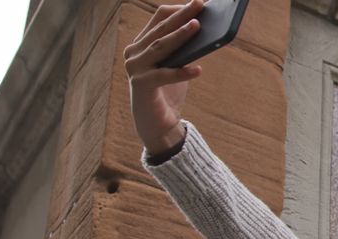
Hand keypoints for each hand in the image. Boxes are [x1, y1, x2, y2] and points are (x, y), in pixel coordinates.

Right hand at [123, 0, 204, 154]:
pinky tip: (198, 69)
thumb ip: (184, 50)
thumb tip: (203, 30)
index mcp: (140, 45)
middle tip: (200, 3)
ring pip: (161, 47)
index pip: (158, 20)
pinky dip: (182, 72)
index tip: (197, 2)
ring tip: (197, 26)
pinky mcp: (141, 85)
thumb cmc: (168, 93)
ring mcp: (135, 68)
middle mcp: (133, 53)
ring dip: (180, 35)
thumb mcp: (176, 66)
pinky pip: (165, 76)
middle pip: (161, 30)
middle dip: (182, 15)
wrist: (157, 126)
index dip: (177, 10)